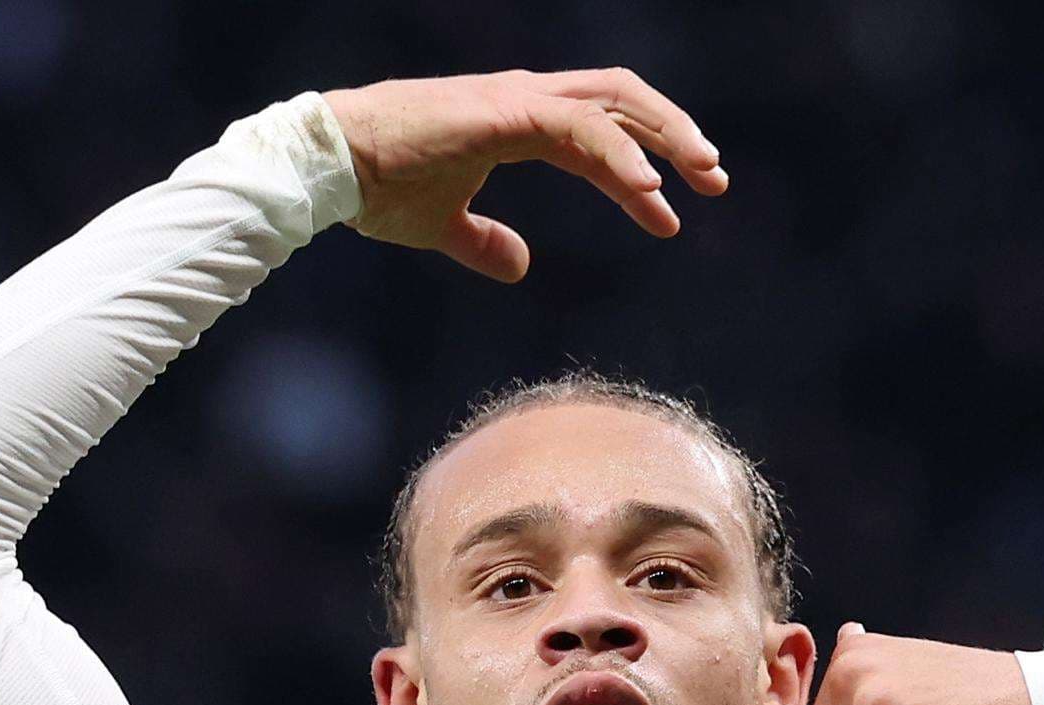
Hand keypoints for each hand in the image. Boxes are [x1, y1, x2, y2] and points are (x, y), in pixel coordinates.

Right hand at [321, 68, 727, 281]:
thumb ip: (484, 243)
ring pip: (614, 104)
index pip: (599, 133)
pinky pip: (579, 128)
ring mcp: (516, 99)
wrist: (328, 167)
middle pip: (623, 102)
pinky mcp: (504, 112)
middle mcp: (525, 99)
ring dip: (666, 138)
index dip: (638, 172)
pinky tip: (649, 189)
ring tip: (700, 178)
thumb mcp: (442, 225)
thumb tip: (521, 266)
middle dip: (675, 136)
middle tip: (715, 180)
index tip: (669, 217)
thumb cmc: (376, 188)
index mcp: (517, 120)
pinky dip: (619, 155)